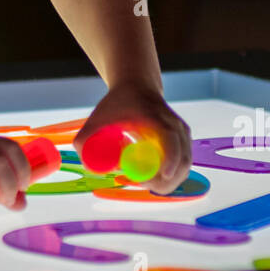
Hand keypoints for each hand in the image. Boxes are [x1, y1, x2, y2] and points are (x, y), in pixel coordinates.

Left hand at [74, 85, 191, 194]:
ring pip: (184, 167)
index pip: (171, 140)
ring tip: (139, 180)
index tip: (161, 176)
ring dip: (166, 182)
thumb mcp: (98, 116)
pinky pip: (181, 167)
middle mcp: (176, 127)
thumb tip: (87, 166)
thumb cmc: (118, 102)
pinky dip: (168, 178)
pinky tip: (150, 177)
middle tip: (138, 183)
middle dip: (164, 180)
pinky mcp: (182, 143)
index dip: (170, 160)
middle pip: (182, 160)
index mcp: (158, 118)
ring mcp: (182, 136)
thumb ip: (85, 138)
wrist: (137, 87)